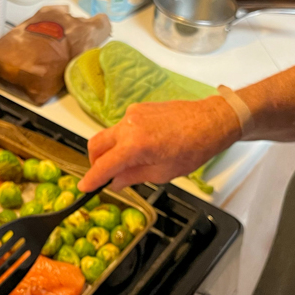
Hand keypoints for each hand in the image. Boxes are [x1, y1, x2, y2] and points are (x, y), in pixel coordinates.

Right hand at [79, 98, 240, 191]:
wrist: (211, 121)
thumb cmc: (194, 148)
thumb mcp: (163, 173)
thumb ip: (133, 177)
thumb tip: (115, 182)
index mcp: (134, 145)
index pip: (103, 165)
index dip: (91, 178)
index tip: (84, 187)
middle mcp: (129, 125)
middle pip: (96, 144)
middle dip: (94, 162)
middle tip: (103, 176)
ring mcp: (133, 113)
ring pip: (109, 134)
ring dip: (111, 150)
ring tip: (129, 163)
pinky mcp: (139, 107)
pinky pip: (123, 126)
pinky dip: (123, 139)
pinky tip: (141, 147)